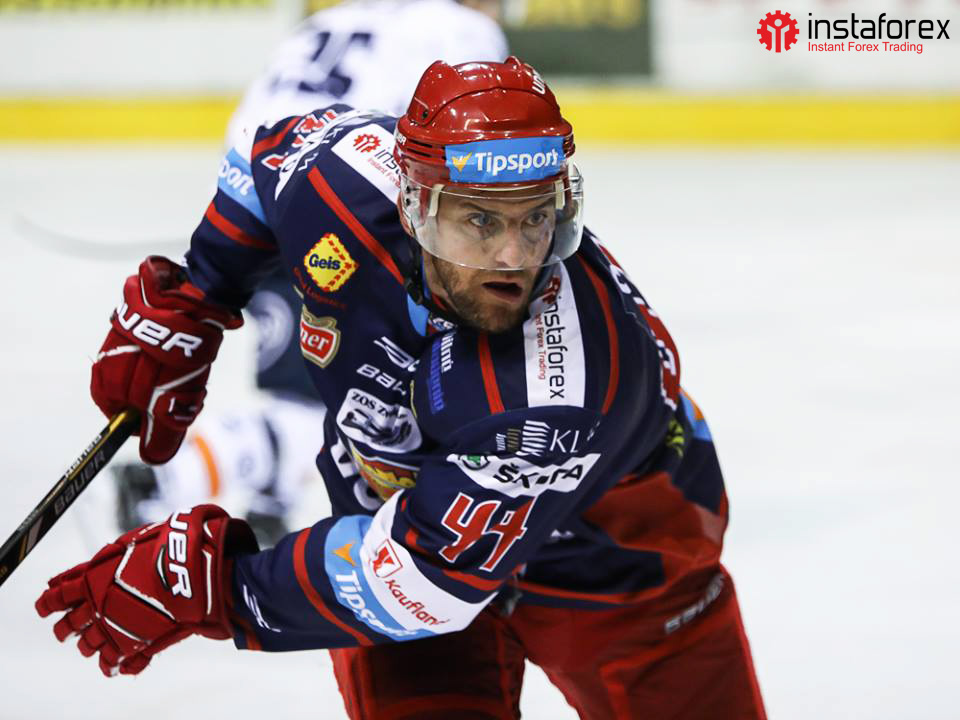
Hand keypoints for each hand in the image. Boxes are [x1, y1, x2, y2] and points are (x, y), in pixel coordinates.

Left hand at [35, 505, 256, 676]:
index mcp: (96, 574)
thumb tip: (112, 551)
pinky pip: (114, 660)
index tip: (46, 603)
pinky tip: (114, 663)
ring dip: (87, 645)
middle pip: (67, 623)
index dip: (50, 599)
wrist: (202, 570)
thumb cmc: (179, 545)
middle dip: (64, 628)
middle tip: (65, 630)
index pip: (60, 590)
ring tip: (90, 647)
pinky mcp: (136, 643)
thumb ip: (122, 550)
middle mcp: (98, 603)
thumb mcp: (144, 536)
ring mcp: (115, 626)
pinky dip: (112, 663)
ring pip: (87, 644)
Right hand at [91, 257, 241, 463]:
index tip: (171, 414)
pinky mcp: (144, 321)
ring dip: (177, 376)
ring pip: (153, 372)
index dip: (150, 421)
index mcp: (106, 382)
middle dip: (165, 398)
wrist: (192, 301)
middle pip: (139, 395)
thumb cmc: (176, 356)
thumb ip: (160, 432)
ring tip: (195, 368)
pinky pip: (162, 348)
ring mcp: (125, 336)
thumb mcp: (170, 404)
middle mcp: (109, 358)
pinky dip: (179, 354)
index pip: (122, 418)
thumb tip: (153, 458)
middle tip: (189, 392)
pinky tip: (194, 350)